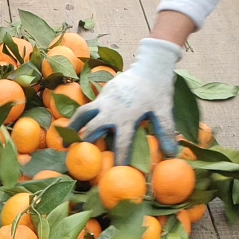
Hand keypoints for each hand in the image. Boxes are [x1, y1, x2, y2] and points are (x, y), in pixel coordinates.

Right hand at [69, 38, 182, 164]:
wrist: (150, 65)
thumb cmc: (158, 90)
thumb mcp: (164, 110)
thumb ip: (165, 131)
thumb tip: (171, 153)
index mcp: (127, 117)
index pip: (122, 144)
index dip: (119, 160)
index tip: (115, 173)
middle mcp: (111, 110)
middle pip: (94, 130)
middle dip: (86, 145)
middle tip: (78, 160)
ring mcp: (104, 100)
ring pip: (83, 115)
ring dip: (73, 128)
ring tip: (66, 142)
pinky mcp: (102, 94)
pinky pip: (87, 107)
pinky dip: (80, 118)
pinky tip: (76, 127)